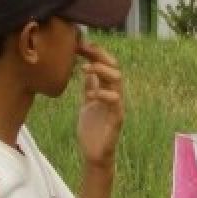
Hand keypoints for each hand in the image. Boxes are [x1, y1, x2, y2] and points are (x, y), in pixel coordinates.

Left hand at [75, 42, 123, 170]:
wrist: (94, 153)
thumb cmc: (92, 130)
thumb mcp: (87, 104)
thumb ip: (90, 88)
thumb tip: (88, 72)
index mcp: (106, 90)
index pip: (105, 64)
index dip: (94, 52)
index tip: (79, 44)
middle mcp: (114, 95)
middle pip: (114, 67)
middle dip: (100, 55)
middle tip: (84, 48)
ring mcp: (117, 106)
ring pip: (117, 80)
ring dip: (102, 71)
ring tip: (86, 69)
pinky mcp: (116, 119)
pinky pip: (115, 101)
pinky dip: (103, 94)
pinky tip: (90, 94)